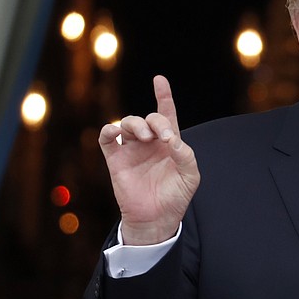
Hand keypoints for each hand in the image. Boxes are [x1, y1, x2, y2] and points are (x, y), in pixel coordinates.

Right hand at [99, 75, 200, 244]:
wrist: (157, 219)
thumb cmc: (176, 197)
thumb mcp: (190, 176)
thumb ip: (186, 155)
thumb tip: (172, 139)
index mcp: (169, 143)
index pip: (166, 114)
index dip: (163, 96)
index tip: (159, 80)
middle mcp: (150, 143)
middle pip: (149, 119)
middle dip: (156, 121)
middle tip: (162, 137)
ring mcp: (132, 150)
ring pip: (128, 123)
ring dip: (136, 124)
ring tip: (145, 137)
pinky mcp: (116, 160)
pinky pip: (107, 139)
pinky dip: (109, 130)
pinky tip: (115, 131)